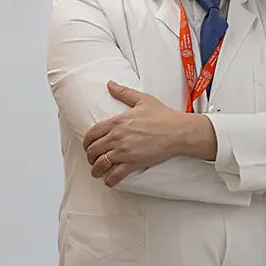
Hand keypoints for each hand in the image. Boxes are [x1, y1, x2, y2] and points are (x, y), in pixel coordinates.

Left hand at [84, 81, 212, 186]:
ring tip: (98, 172)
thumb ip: (124, 93)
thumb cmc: (164, 116)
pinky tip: (109, 181)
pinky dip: (109, 180)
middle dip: (90, 157)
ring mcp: (124, 151)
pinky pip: (115, 175)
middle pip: (93, 150)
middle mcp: (117, 137)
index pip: (92, 134)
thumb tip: (110, 84)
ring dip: (96, 170)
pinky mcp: (133, 163)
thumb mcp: (143, 100)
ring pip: (101, 164)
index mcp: (117, 121)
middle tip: (93, 160)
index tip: (88, 146)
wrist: (179, 132)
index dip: (86, 143)